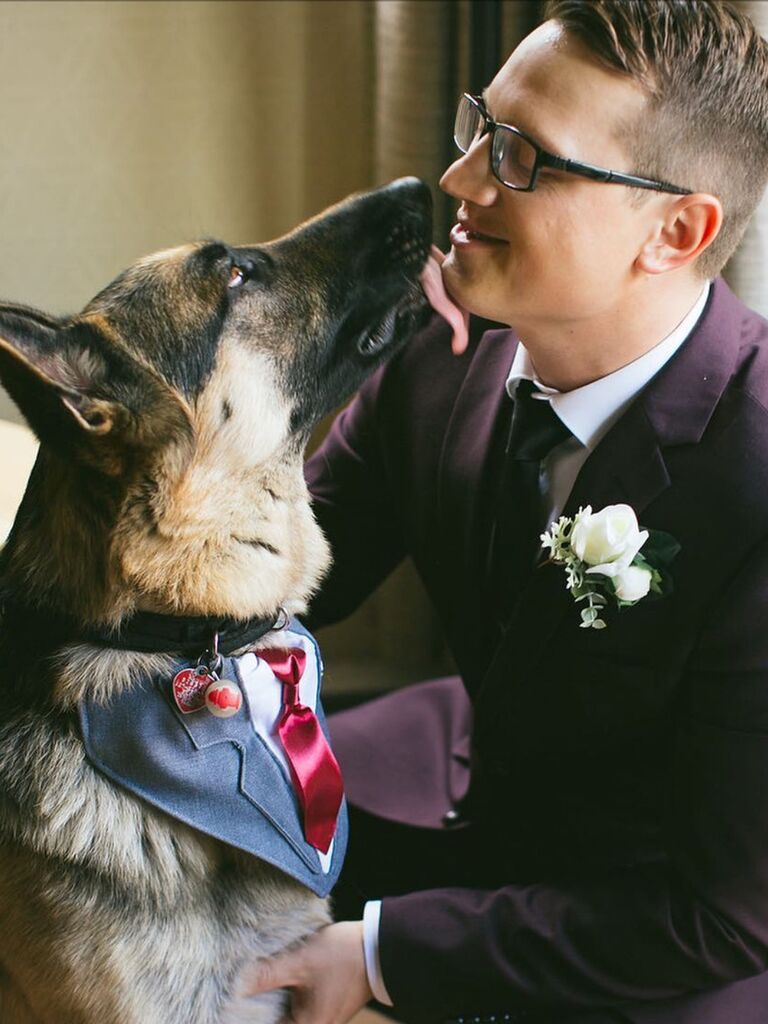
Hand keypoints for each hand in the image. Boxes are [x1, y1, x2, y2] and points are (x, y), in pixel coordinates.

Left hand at [242, 920, 372, 1023]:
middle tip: (238, 992)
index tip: (231, 1007)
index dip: (246, 1018)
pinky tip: (275, 978)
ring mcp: (322, 1018)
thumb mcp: (300, 962)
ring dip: (271, 1002)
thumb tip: (236, 986)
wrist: (380, 947)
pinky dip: (284, 996)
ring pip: (285, 1016)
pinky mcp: (325, 1005)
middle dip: (257, 1009)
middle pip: (275, 1023)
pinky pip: (296, 1008)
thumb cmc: (343, 956)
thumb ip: (267, 974)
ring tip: (254, 982)